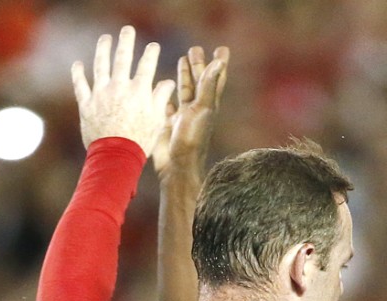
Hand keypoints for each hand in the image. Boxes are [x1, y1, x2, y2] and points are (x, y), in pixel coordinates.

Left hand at [72, 26, 175, 155]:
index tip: (153, 45)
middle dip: (126, 42)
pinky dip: (78, 73)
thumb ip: (161, 98)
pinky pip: (80, 84)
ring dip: (102, 49)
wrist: (116, 155)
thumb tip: (168, 82)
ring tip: (105, 39)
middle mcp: (119, 87)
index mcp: (139, 91)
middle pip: (122, 58)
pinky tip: (78, 64)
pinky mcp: (86, 103)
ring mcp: (101, 93)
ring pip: (100, 65)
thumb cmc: (141, 140)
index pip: (146, 66)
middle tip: (127, 30)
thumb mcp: (157, 120)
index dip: (150, 54)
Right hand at [152, 45, 229, 179]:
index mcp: (207, 105)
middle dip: (198, 65)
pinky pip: (168, 105)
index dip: (218, 64)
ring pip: (184, 90)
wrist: (176, 165)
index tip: (222, 48)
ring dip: (184, 76)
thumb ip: (208, 86)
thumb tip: (219, 62)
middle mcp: (197, 109)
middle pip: (199, 82)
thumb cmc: (191, 138)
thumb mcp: (201, 109)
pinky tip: (164, 88)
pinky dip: (167, 95)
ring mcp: (182, 116)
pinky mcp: (168, 123)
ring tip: (182, 59)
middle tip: (196, 49)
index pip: (214, 79)